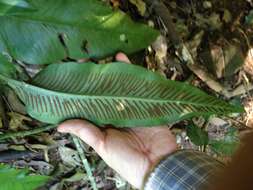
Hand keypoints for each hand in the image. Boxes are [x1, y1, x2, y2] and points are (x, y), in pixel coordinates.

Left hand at [58, 53, 176, 188]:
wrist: (156, 162)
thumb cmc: (126, 158)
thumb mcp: (102, 145)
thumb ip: (84, 131)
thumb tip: (59, 125)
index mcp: (102, 121)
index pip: (87, 101)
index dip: (78, 89)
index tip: (68, 74)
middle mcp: (114, 111)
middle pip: (102, 90)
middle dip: (93, 75)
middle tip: (82, 58)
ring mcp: (129, 104)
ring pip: (117, 83)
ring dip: (109, 69)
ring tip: (99, 54)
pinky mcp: (144, 100)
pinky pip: (136, 82)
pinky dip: (129, 69)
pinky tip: (119, 56)